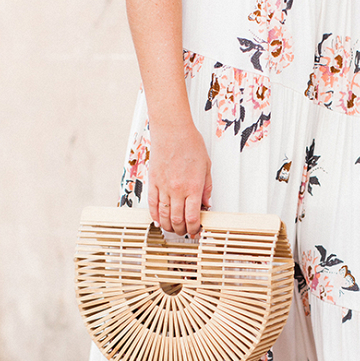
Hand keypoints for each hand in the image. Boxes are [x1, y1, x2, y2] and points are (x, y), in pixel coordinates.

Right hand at [147, 120, 211, 236]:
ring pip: (164, 215)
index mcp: (193, 187)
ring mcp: (164, 186)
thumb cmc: (189, 143)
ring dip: (168, 225)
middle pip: (177, 220)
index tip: (196, 231)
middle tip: (185, 231)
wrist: (172, 129)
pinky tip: (158, 219)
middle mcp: (178, 189)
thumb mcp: (206, 167)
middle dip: (182, 230)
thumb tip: (206, 203)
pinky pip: (152, 203)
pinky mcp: (153, 181)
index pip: (193, 217)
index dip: (194, 229)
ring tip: (172, 228)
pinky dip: (155, 215)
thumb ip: (206, 188)